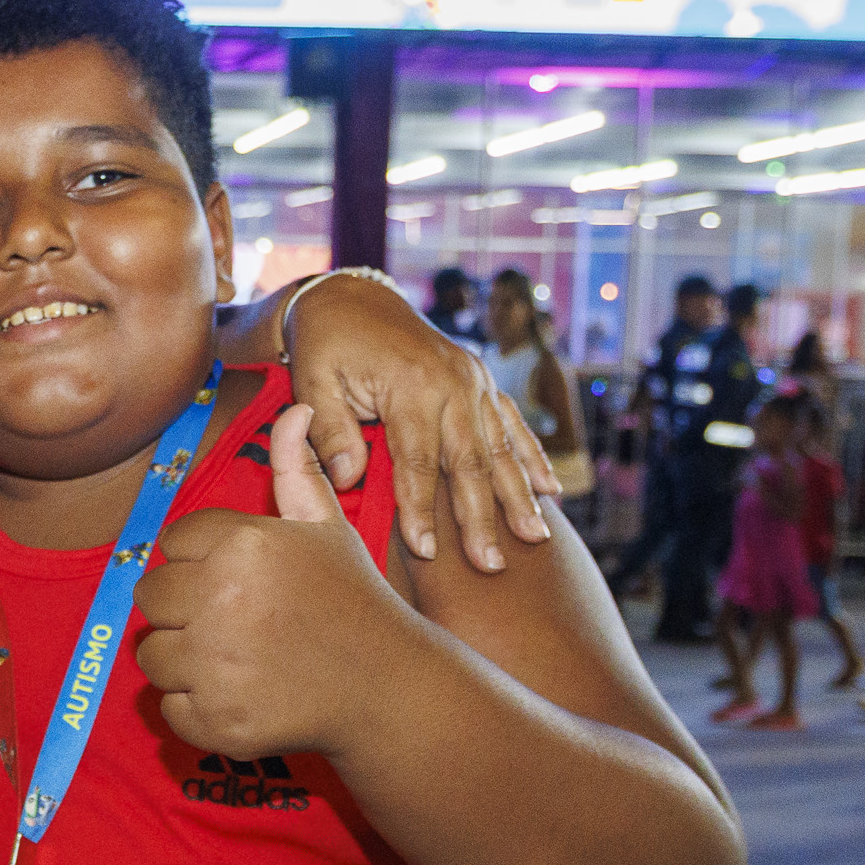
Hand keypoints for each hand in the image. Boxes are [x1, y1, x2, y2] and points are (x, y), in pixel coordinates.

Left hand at [134, 405, 410, 761]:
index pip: (172, 544)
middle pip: (151, 597)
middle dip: (182, 609)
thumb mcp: (326, 528)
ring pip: (151, 654)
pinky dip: (196, 708)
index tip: (236, 580)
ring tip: (232, 658)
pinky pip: (170, 708)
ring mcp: (216, 664)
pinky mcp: (217, 719)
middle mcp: (222, 599)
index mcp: (243, 544)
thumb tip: (296, 407)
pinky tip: (239, 694)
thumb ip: (297, 470)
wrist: (386, 686)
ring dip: (182, 660)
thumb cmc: (352, 600)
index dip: (200, 561)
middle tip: (230, 622)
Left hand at [276, 276, 554, 570]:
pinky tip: (551, 491)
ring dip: (520, 496)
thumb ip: (329, 430)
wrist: (351, 298)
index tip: (426, 551)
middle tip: (491, 566)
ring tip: (537, 539)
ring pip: (501, 447)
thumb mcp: (313, 381)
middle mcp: (454, 382)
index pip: (418, 462)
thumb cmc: (326, 345)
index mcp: (412, 385)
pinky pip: (511, 424)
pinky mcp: (481, 381)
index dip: (421, 509)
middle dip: (482, 518)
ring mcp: (474, 380)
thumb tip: (349, 478)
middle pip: (470, 462)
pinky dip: (532, 458)